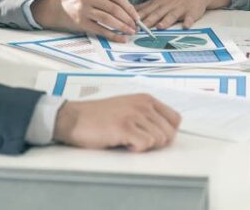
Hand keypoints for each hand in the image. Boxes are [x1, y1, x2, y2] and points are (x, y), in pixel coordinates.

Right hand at [31, 0, 139, 41]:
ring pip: (108, 19)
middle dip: (128, 19)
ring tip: (130, 32)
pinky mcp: (81, 22)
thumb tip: (131, 13)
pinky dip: (113, 35)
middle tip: (135, 27)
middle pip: (114, 8)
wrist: (60, 8)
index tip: (136, 16)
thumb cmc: (82, 1)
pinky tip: (121, 38)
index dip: (129, 7)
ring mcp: (84, 10)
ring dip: (122, 27)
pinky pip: (100, 30)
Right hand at [53, 94, 180, 151]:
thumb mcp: (128, 108)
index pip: (175, 119)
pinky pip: (145, 145)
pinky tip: (123, 143)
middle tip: (137, 140)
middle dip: (155, 143)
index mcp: (145, 99)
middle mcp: (142, 104)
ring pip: (159, 140)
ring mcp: (134, 115)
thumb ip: (147, 116)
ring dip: (143, 145)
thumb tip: (167, 133)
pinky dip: (135, 149)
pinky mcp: (124, 127)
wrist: (73, 118)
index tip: (152, 137)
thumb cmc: (98, 116)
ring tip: (127, 140)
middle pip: (169, 133)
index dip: (167, 132)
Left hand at [135, 0, 231, 29]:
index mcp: (159, 3)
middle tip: (139, 29)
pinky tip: (186, 26)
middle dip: (147, 21)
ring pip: (172, 16)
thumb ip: (146, 7)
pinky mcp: (192, 12)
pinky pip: (190, 18)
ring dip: (166, 21)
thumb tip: (130, 11)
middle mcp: (168, 6)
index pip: (146, 11)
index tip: (128, 23)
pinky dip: (188, 22)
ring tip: (160, 27)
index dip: (137, 17)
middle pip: (156, 14)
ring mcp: (180, 9)